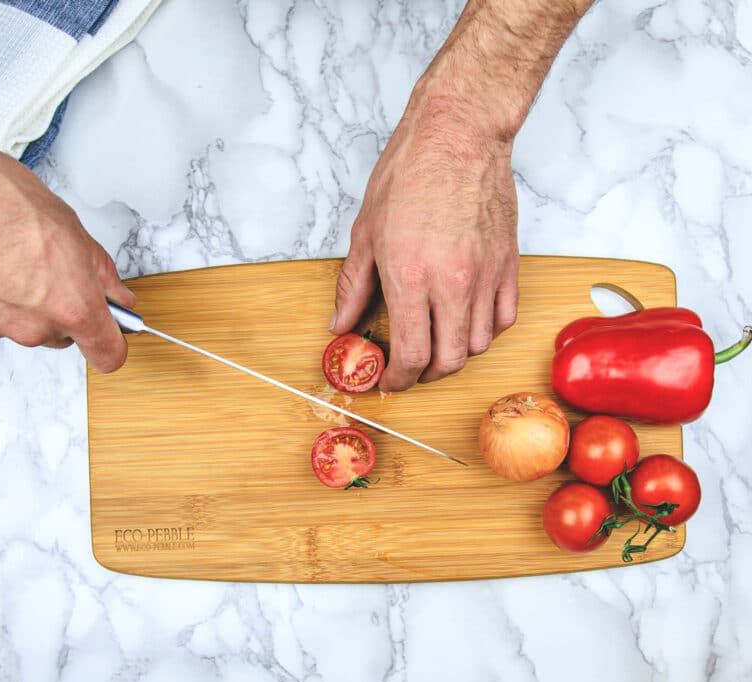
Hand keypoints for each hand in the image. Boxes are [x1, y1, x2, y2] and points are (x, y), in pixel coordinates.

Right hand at [0, 121, 135, 371]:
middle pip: (61, 336)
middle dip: (62, 310)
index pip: (107, 354)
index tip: (110, 332)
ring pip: (22, 326)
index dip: (111, 341)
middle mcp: (32, 327)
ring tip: (10, 262)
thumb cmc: (3, 199)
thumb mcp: (74, 232)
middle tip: (50, 272)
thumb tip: (117, 296)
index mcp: (72, 308)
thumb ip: (102, 275)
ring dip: (21, 304)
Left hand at [331, 0, 592, 391]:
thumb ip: (353, 287)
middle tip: (410, 367)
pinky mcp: (509, 264)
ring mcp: (486, 276)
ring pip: (480, 345)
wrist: (459, 133)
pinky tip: (468, 320)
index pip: (411, 355)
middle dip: (425, 374)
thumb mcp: (366, 232)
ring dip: (455, 354)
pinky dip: (486, 331)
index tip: (389, 380)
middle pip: (448, 361)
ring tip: (437, 342)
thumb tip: (341, 324)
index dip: (398, 379)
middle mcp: (453, 285)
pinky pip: (505, 318)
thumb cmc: (410, 173)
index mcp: (412, 279)